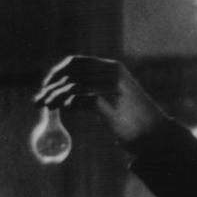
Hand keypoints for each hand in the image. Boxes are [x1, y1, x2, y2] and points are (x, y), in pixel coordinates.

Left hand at [35, 55, 166, 144]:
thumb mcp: (118, 97)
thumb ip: (99, 89)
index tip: (46, 85)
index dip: (57, 72)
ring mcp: (112, 88)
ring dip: (55, 96)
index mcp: (113, 68)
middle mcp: (112, 73)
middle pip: (71, 73)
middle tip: (39, 100)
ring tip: (45, 106)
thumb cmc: (136, 119)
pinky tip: (63, 110)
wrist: (157, 135)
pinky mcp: (111, 105)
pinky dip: (68, 104)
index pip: (77, 62)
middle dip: (51, 86)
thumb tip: (70, 95)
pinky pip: (81, 100)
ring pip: (73, 86)